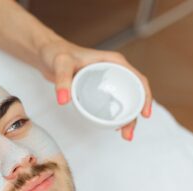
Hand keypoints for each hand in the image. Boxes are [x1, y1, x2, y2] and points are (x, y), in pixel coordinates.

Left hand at [37, 39, 152, 140]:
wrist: (47, 54)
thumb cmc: (56, 53)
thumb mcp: (61, 64)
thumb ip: (62, 80)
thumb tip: (63, 101)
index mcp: (113, 62)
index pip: (137, 79)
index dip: (145, 96)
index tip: (144, 114)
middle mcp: (113, 70)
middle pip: (133, 93)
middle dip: (135, 114)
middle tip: (128, 133)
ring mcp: (107, 80)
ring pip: (123, 100)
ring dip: (127, 118)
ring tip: (124, 134)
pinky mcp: (98, 89)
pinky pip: (112, 102)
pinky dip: (115, 115)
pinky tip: (113, 127)